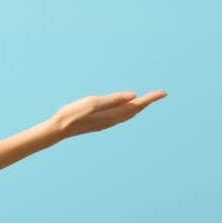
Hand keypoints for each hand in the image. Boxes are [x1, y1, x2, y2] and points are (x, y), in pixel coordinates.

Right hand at [50, 91, 165, 138]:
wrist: (58, 129)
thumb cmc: (73, 114)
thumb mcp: (93, 103)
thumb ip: (113, 99)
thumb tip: (133, 96)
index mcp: (113, 114)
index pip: (137, 105)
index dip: (150, 99)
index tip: (163, 93)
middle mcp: (112, 120)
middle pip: (135, 111)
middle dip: (147, 102)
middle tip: (159, 94)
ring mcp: (106, 122)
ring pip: (127, 114)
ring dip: (138, 107)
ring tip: (146, 100)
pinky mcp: (99, 122)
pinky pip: (119, 116)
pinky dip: (127, 110)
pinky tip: (125, 108)